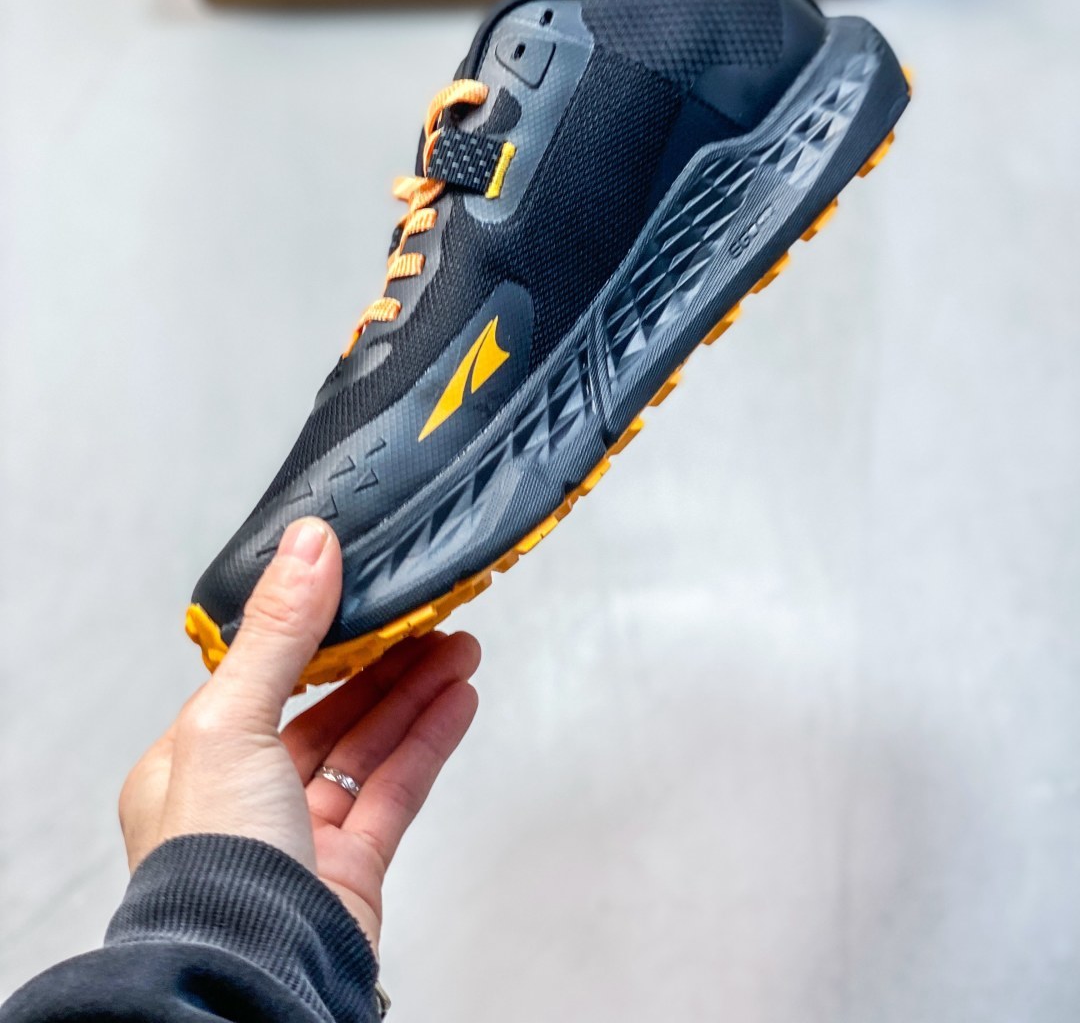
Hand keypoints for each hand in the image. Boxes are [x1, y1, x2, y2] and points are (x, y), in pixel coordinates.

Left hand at [119, 518, 479, 950]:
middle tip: (431, 615)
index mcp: (192, 762)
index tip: (364, 587)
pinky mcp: (349, 869)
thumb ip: (279, 633)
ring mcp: (300, 836)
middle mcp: (243, 797)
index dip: (319, 629)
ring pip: (367, 746)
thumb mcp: (231, 723)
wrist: (251, 978)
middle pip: (326, 708)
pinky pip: (395, 790)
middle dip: (383, 659)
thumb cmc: (212, 866)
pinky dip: (428, 742)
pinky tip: (458, 701)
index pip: (264, 676)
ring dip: (415, 693)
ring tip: (461, 647)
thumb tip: (308, 544)